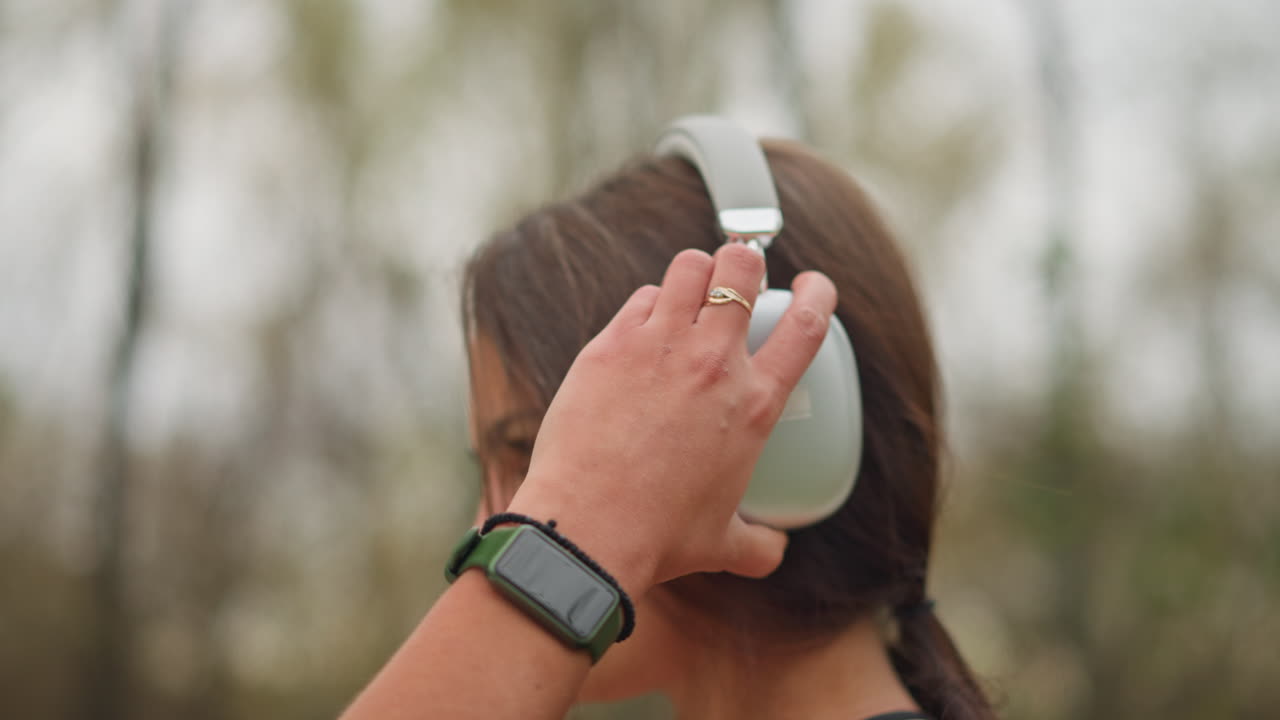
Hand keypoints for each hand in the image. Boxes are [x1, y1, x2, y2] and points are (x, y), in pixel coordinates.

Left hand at [507, 244, 837, 595]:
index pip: (807, 324)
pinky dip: (648, 304)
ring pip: (689, 266)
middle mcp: (713, 362)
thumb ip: (760, 544)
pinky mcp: (610, 345)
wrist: (588, 529)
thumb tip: (774, 551)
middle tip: (738, 276)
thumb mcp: (725, 544)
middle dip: (745, 259)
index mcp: (754, 403)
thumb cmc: (659, 538)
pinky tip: (642, 327)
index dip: (818, 292)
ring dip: (696, 270)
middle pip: (742, 267)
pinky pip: (639, 299)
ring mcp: (659, 345)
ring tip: (691, 289)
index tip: (811, 285)